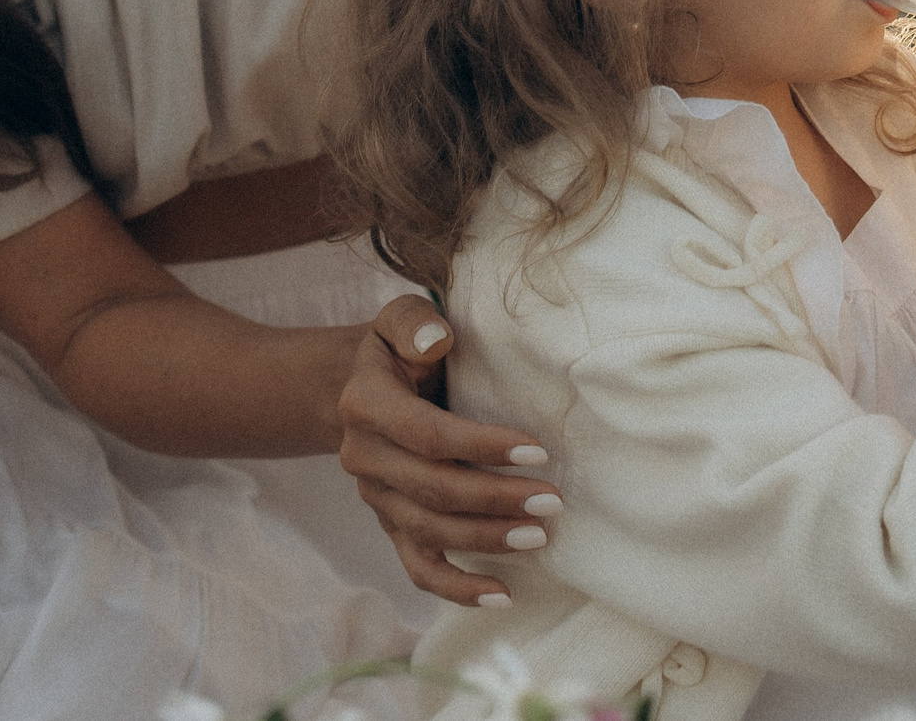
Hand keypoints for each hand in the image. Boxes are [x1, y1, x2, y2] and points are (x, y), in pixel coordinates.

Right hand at [338, 293, 564, 606]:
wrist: (363, 387)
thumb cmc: (401, 348)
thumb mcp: (399, 319)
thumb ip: (413, 322)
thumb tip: (438, 339)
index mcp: (366, 405)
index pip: (426, 434)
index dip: (480, 445)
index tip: (536, 449)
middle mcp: (364, 457)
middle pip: (432, 489)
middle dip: (495, 499)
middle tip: (553, 500)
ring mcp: (377, 497)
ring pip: (429, 531)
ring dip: (486, 539)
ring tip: (540, 536)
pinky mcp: (391, 524)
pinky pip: (419, 566)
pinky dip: (457, 587)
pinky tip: (502, 596)